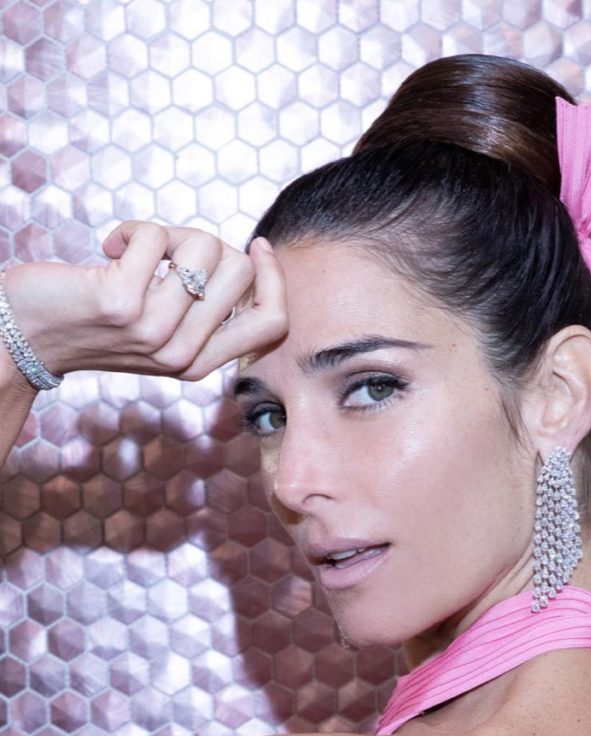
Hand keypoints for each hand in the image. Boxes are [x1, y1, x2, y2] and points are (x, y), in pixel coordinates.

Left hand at [1, 221, 286, 381]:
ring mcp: (153, 331)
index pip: (272, 323)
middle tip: (165, 253)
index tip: (256, 246)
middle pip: (240, 271)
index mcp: (198, 364)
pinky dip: (132, 228)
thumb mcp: (159, 328)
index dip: (274, 277)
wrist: (27, 334)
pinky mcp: (121, 303)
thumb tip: (244, 258)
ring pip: (204, 247)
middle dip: (205, 243)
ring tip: (135, 252)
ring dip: (167, 233)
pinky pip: (155, 235)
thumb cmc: (93, 320)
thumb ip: (201, 309)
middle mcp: (181, 354)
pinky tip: (109, 248)